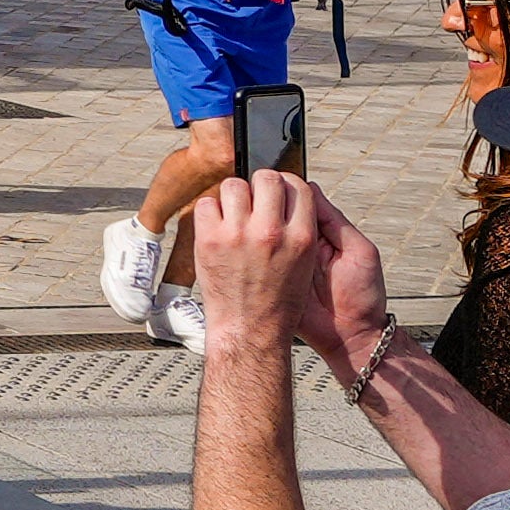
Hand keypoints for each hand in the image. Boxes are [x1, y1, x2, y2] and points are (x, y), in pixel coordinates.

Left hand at [184, 171, 339, 367]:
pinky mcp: (209, 241)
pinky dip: (209, 213)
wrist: (249, 332)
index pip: (298, 187)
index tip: (278, 191)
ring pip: (234, 185)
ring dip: (233, 197)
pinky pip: (206, 204)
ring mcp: (238, 235)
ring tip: (233, 217)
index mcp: (301, 238)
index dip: (286, 185)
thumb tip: (287, 195)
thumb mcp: (303, 263)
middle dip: (259, 186)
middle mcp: (271, 232)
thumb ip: (298, 228)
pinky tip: (216, 230)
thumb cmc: (277, 302)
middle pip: (266, 178)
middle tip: (254, 202)